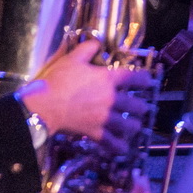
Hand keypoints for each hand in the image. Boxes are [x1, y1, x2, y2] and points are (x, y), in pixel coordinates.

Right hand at [20, 40, 155, 147]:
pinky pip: (110, 142)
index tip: (147, 82)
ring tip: (136, 127)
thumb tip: (97, 43)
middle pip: (135, 104)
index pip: (134, 77)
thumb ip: (88, 48)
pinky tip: (122, 149)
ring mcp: (104, 117)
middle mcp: (111, 99)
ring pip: (127, 125)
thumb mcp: (72, 58)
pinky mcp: (94, 132)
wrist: (44, 106)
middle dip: (141, 107)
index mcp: (108, 79)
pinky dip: (117, 147)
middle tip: (143, 108)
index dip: (144, 79)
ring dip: (134, 126)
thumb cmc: (57, 81)